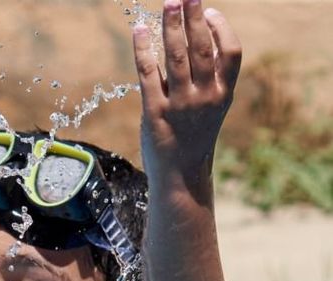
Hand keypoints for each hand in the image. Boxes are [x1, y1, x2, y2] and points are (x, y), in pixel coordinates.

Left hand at [133, 0, 241, 185]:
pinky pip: (148, 72)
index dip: (221, 29)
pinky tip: (139, 30)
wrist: (180, 173)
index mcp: (223, 94)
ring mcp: (180, 105)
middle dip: (194, 18)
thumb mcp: (211, 107)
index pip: (230, 53)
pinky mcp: (155, 111)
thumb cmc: (194, 135)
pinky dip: (143, 48)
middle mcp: (205, 97)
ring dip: (171, 27)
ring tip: (168, 3)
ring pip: (175, 56)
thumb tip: (191, 39)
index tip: (210, 11)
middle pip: (201, 48)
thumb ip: (205, 77)